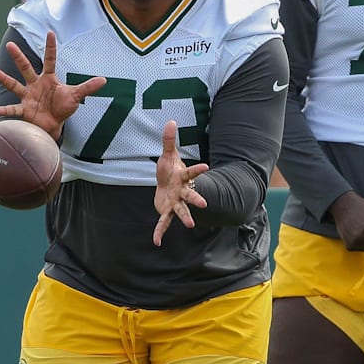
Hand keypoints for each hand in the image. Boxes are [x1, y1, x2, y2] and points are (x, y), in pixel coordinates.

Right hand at [0, 31, 106, 140]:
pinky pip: (12, 109)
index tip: (50, 32)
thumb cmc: (62, 108)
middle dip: (19, 56)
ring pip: (14, 85)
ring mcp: (27, 96)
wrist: (53, 125)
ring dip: (3, 78)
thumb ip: (87, 88)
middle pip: (26, 68)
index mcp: (48, 79)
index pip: (50, 59)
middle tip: (10, 44)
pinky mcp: (24, 109)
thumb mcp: (75, 97)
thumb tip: (104, 80)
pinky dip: (3, 111)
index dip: (51, 47)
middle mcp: (35, 84)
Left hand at [153, 120, 208, 245]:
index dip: (197, 169)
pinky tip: (156, 242)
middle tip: (204, 203)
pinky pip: (163, 222)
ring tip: (190, 224)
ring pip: (181, 210)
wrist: (165, 185)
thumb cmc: (169, 170)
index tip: (206, 166)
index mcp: (182, 177)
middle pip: (190, 196)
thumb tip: (170, 121)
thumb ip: (168, 140)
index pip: (191, 173)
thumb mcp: (167, 155)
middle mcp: (181, 192)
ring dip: (185, 217)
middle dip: (196, 199)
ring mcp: (175, 203)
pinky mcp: (166, 211)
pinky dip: (159, 231)